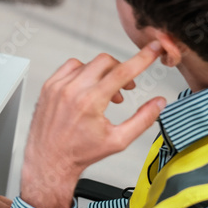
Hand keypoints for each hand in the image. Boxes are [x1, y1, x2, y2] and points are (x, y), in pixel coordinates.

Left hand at [21, 41, 165, 207]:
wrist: (49, 159)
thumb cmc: (79, 153)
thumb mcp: (118, 140)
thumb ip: (143, 119)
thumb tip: (159, 103)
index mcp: (90, 102)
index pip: (122, 71)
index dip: (142, 58)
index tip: (153, 49)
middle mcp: (71, 90)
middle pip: (105, 62)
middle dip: (121, 70)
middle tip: (125, 87)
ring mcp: (57, 86)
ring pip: (87, 64)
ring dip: (101, 73)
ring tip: (105, 93)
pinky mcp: (48, 87)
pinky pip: (69, 67)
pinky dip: (82, 73)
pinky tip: (87, 89)